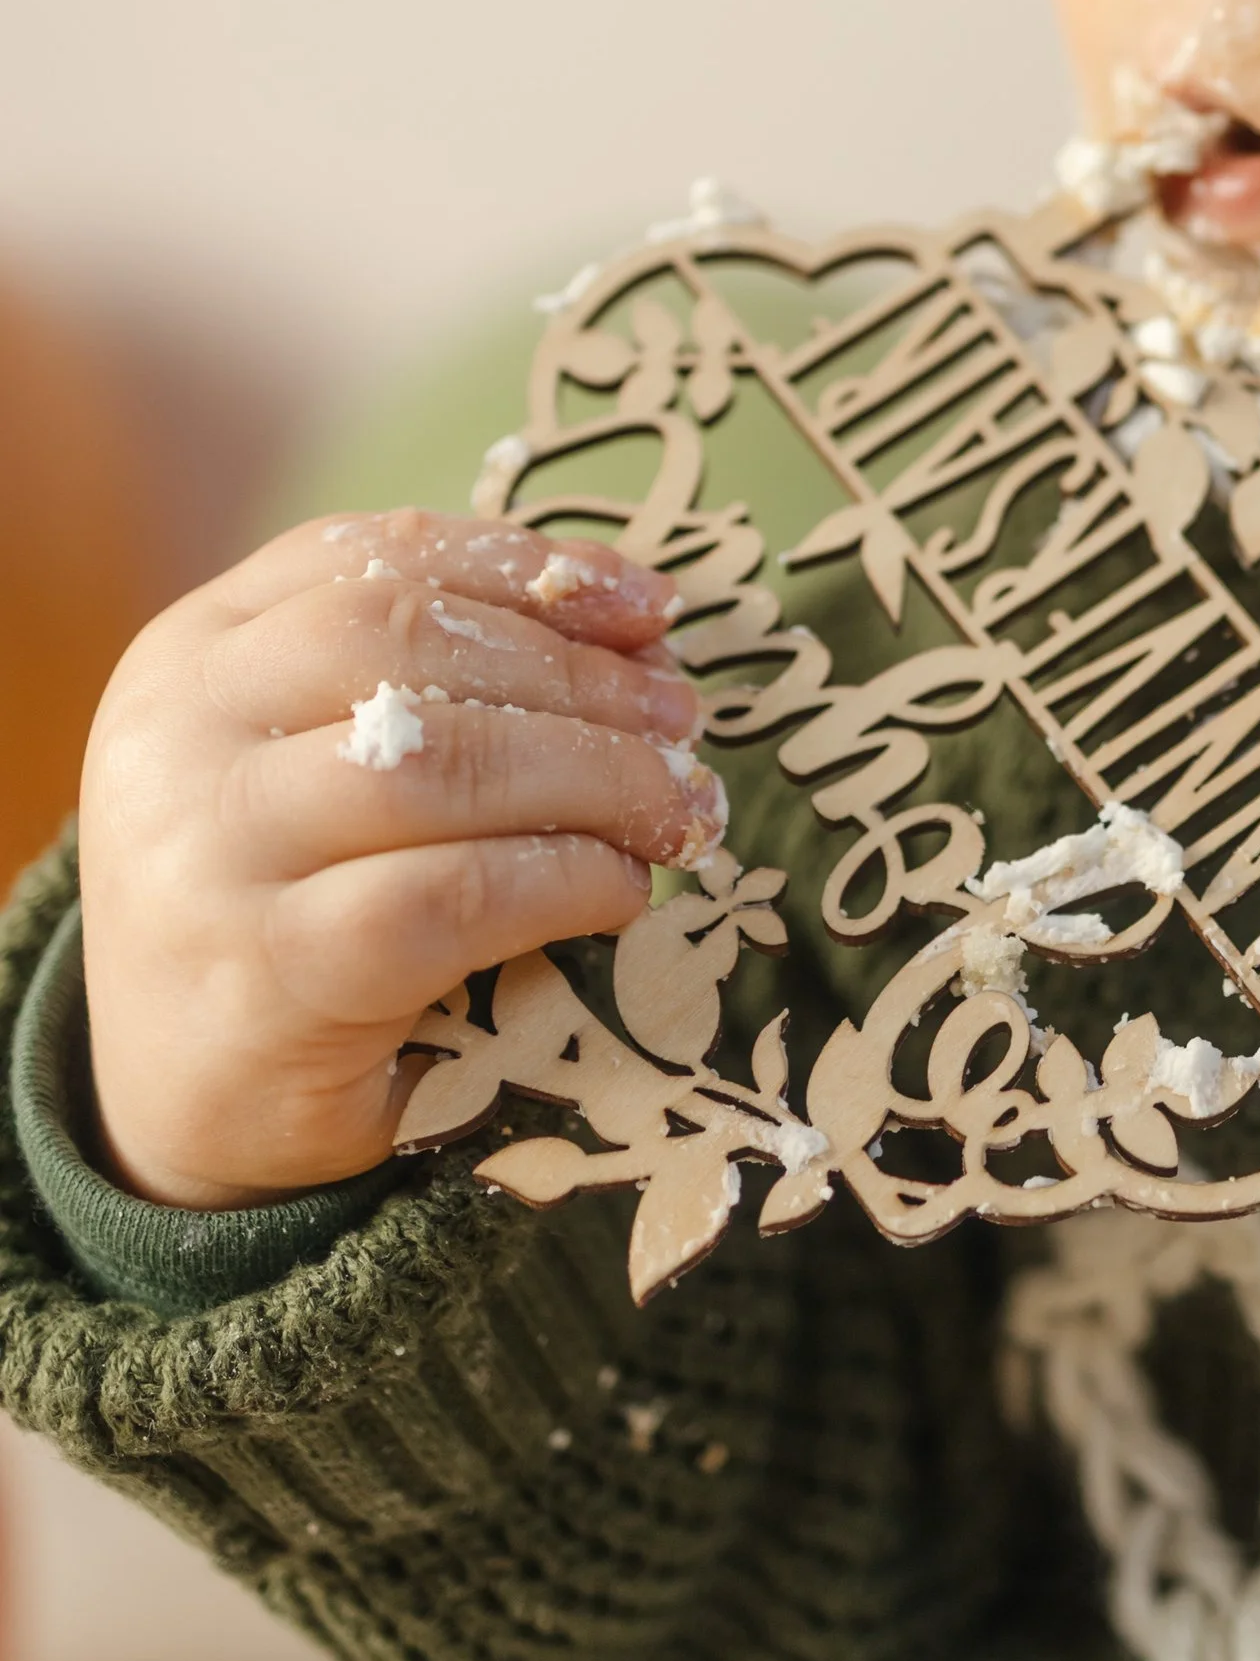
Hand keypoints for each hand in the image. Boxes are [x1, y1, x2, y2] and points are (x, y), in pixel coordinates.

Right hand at [76, 509, 724, 1208]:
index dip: (524, 567)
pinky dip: (562, 881)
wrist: (178, 1100)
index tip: (649, 605)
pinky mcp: (267, 977)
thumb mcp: (323, 759)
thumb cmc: (287, 904)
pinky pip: (448, 898)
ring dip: (593, 775)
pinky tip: (616, 893)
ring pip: (435, 765)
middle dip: (576, 676)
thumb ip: (442, 678)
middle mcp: (177, 738)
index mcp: (190, 654)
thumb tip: (641, 632)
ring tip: (675, 807)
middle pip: (407, 646)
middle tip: (681, 718)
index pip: (370, 560)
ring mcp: (207, 858)